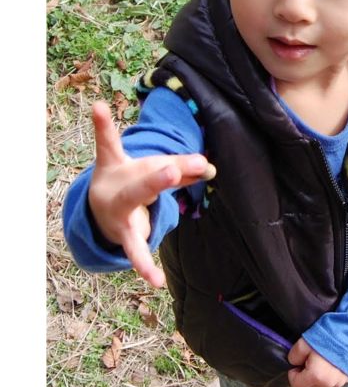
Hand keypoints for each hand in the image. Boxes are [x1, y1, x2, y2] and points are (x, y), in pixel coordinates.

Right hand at [88, 101, 215, 288]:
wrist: (99, 212)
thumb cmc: (128, 181)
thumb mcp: (148, 170)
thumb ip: (180, 168)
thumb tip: (211, 166)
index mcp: (117, 164)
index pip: (112, 142)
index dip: (103, 124)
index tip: (97, 106)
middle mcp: (117, 187)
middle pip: (142, 178)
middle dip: (158, 174)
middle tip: (172, 169)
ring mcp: (119, 213)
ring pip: (140, 202)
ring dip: (156, 197)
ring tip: (169, 185)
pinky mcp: (126, 236)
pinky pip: (137, 250)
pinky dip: (145, 265)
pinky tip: (156, 281)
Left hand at [287, 338, 347, 386]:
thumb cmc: (326, 337)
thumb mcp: (304, 343)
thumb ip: (294, 356)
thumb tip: (294, 364)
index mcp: (316, 377)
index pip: (296, 385)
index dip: (293, 373)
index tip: (298, 362)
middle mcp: (328, 385)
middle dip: (303, 377)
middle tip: (307, 360)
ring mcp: (338, 384)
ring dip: (314, 379)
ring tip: (318, 362)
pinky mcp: (345, 381)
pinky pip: (329, 385)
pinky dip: (324, 378)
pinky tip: (328, 365)